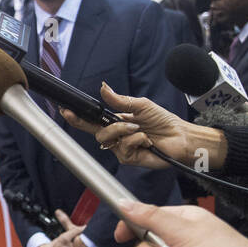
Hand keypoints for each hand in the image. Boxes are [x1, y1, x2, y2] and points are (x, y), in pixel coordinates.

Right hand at [63, 83, 223, 170]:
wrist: (180, 137)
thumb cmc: (163, 121)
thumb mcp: (140, 105)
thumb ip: (119, 100)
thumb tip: (103, 87)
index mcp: (116, 123)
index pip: (92, 121)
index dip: (78, 118)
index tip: (67, 111)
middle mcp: (117, 137)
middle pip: (97, 133)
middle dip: (112, 126)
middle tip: (130, 123)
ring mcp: (122, 149)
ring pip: (109, 140)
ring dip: (126, 132)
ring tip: (142, 131)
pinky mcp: (130, 159)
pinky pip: (124, 148)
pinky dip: (137, 141)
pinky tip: (147, 141)